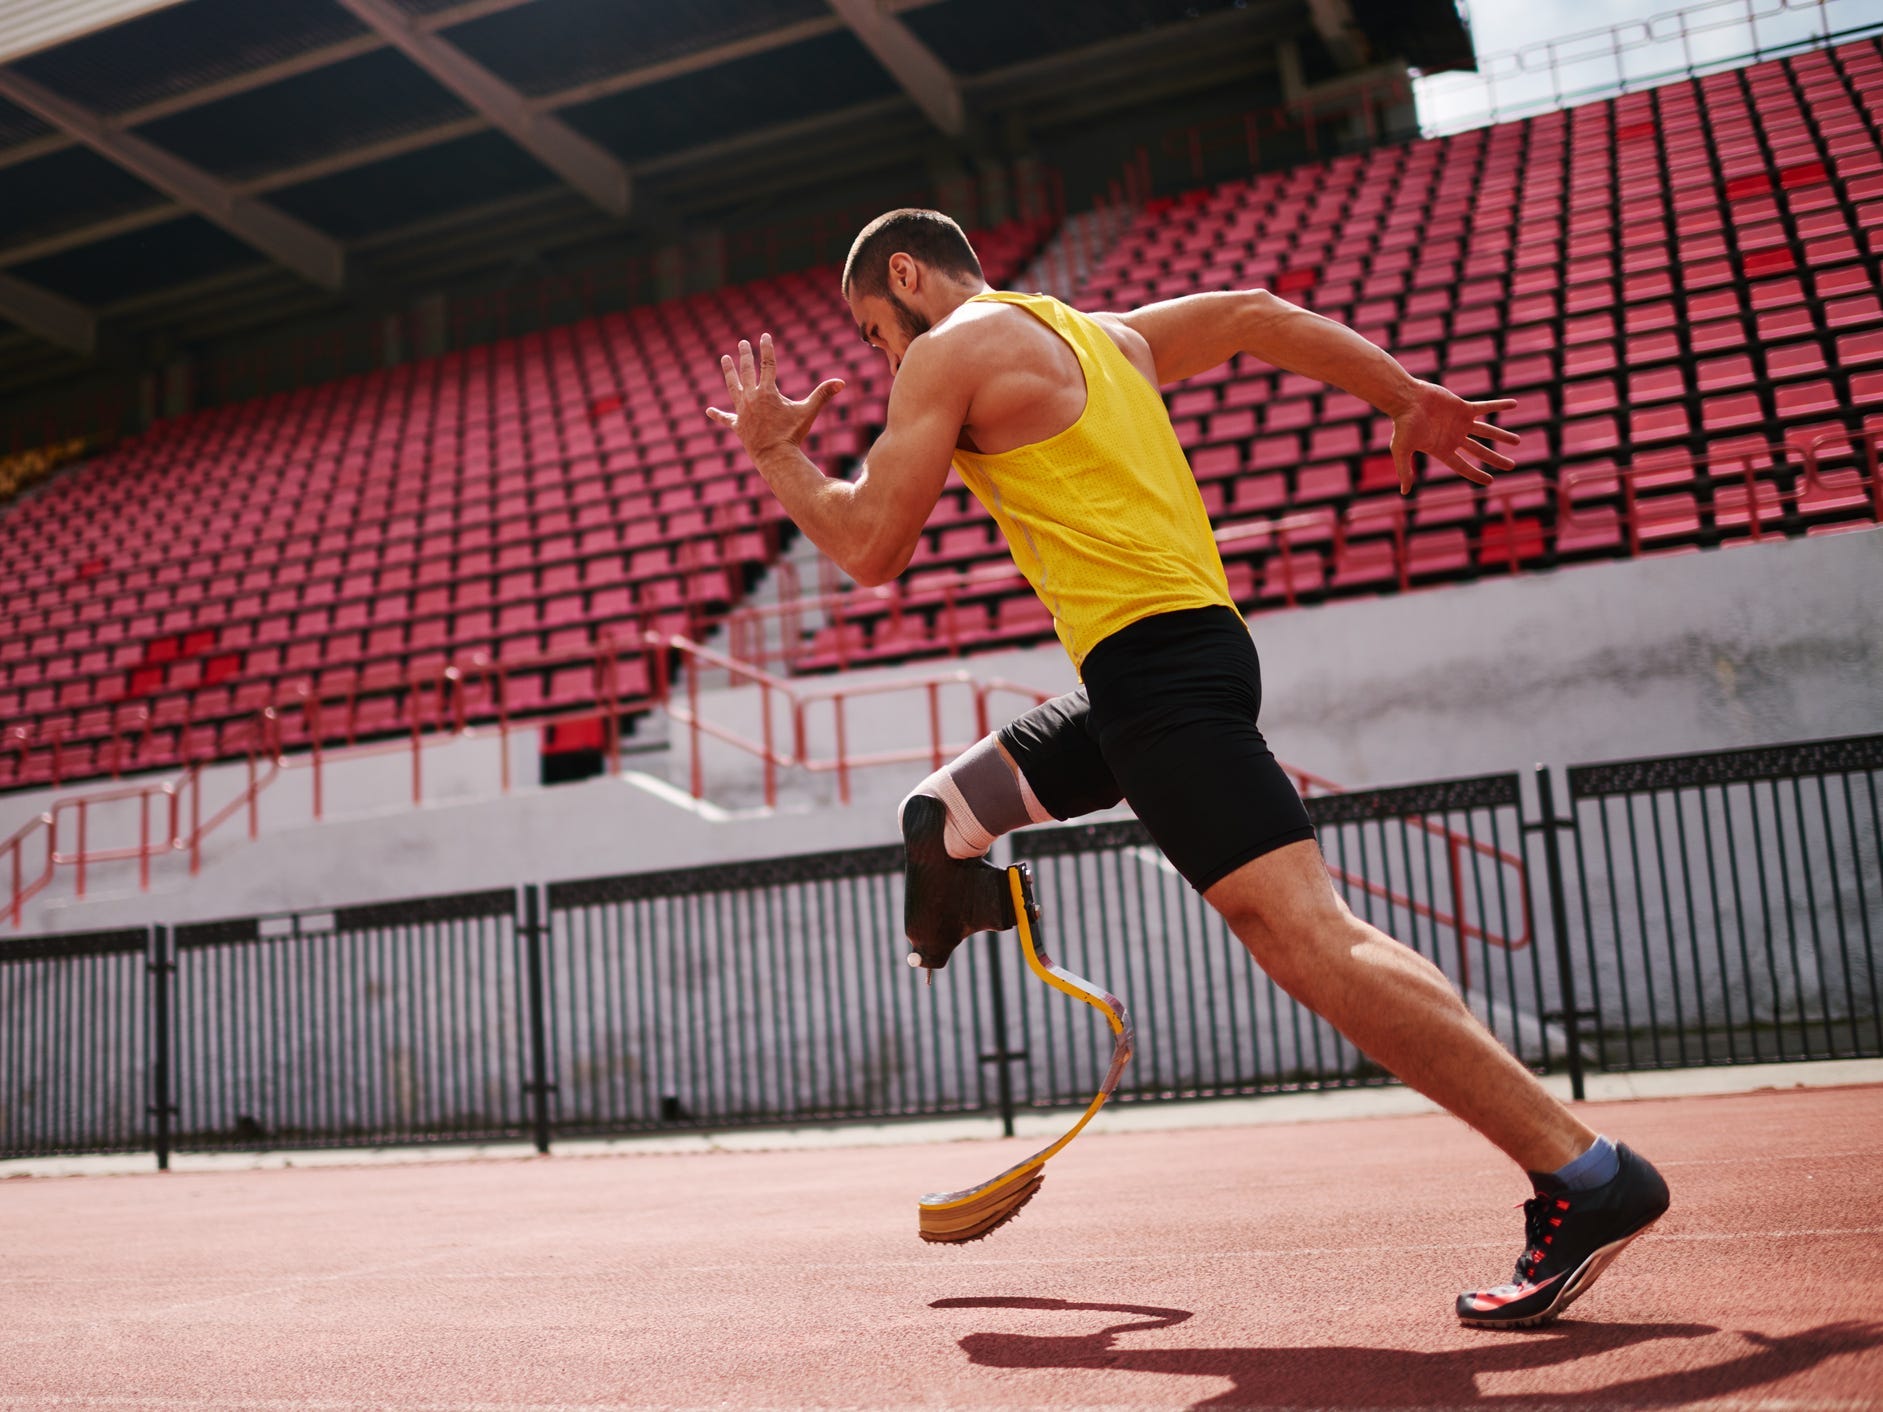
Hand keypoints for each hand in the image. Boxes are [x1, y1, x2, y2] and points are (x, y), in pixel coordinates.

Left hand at [705, 332, 844, 462]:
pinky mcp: (737, 426)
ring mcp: (742, 411)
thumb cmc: (792, 434)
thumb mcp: (808, 412)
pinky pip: (726, 419)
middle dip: (744, 355)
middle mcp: (752, 398)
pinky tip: (708, 411)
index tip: (764, 336)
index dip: (766, 349)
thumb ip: (822, 394)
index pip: (767, 364)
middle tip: (742, 343)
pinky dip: (717, 415)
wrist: (775, 456)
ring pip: (733, 387)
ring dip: (729, 372)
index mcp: (767, 392)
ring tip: (724, 359)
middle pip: (746, 371)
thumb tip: (841, 382)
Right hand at [1388, 382, 1520, 494]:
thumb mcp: (1401, 450)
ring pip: (1486, 432)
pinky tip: (1514, 404)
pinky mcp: (1463, 407)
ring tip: (1517, 441)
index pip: (1463, 466)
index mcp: (1442, 450)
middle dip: (1495, 459)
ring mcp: (1460, 422)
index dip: (1476, 474)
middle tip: (1511, 466)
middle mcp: (1454, 438)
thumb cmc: (1403, 424)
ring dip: (1502, 436)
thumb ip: (1405, 470)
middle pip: (1479, 451)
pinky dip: (1499, 406)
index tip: (1490, 481)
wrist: (1406, 398)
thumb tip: (1404, 492)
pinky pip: (1485, 407)